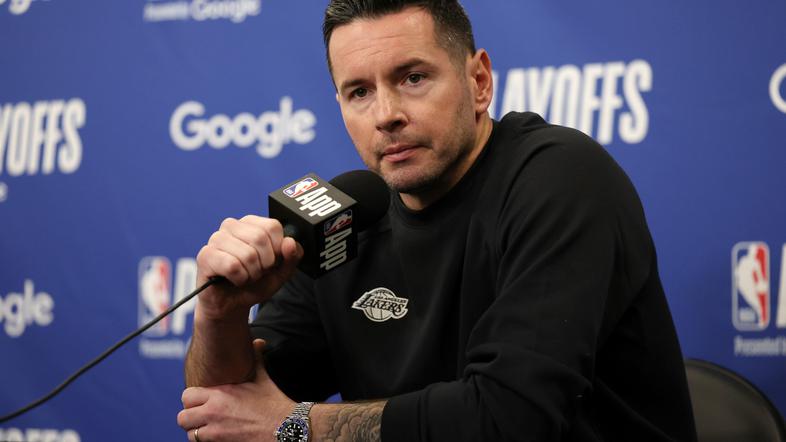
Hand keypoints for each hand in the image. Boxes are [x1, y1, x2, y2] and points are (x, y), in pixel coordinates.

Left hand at [178, 339, 295, 441]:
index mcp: (220, 394)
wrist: (286, 426)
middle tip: (202, 418)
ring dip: (198, 432)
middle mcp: (214, 412)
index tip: (201, 402)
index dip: (192, 400)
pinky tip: (219, 437)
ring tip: (209, 429)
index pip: (187, 396)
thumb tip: (258, 342)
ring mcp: (216, 432)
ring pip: (190, 435)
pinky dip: (207, 441)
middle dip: (191, 418)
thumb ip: (256, 358)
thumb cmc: (274, 403)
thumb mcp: (263, 378)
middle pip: (182, 418)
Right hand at [196, 215, 302, 319]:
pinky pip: (232, 266)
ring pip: (248, 254)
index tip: (271, 261)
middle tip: (257, 272)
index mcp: (251, 223)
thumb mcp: (281, 272)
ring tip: (244, 276)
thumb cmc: (255, 283)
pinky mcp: (206, 255)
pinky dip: (239, 279)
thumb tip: (290, 242)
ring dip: (251, 274)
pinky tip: (233, 280)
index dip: (277, 249)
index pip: (272, 226)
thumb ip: (292, 257)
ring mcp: (216, 239)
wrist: (232, 304)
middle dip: (265, 264)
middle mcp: (232, 226)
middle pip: (260, 238)